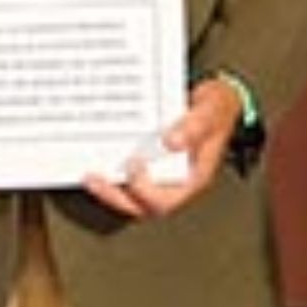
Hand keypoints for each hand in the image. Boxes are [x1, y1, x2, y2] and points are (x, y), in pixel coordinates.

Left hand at [82, 81, 240, 219]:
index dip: (145, 191)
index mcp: (194, 178)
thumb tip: (172, 142)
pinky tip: (97, 160)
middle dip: (116, 197)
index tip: (134, 165)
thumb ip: (195, 126)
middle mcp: (176, 181)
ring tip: (90, 177)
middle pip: (143, 206)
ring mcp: (162, 174)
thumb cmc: (216, 109)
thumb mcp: (212, 110)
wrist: (214, 99)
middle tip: (95, 181)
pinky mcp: (150, 163)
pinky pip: (128, 176)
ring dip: (109, 190)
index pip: (167, 200)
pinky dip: (112, 173)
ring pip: (132, 197)